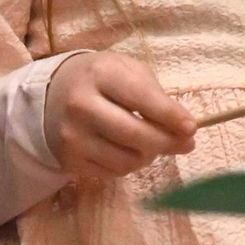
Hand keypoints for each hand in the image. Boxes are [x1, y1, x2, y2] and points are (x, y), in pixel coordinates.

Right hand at [43, 49, 196, 180]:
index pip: (141, 98)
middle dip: (167, 142)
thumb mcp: (127, 71)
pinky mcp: (69, 160)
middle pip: (135, 135)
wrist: (52, 94)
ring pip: (127, 160)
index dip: (170, 116)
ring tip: (151, 143)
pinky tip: (127, 149)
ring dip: (148, 155)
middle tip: (185, 143)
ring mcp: (72, 136)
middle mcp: (81, 105)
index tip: (191, 127)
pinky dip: (129, 164)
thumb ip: (157, 96)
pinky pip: (113, 172)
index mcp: (99, 74)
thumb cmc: (102, 80)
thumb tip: (185, 131)